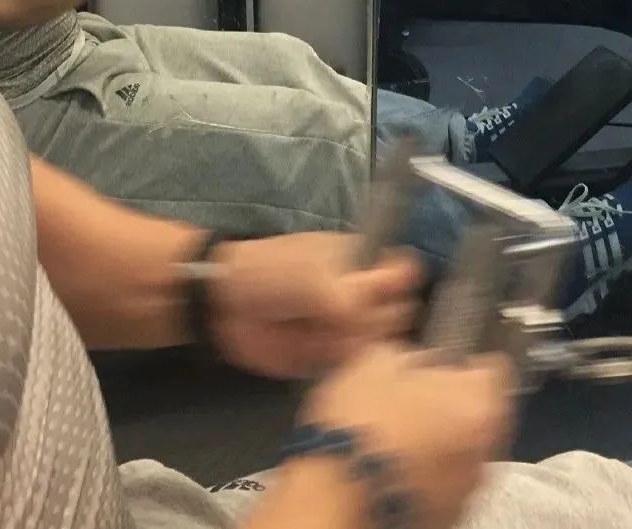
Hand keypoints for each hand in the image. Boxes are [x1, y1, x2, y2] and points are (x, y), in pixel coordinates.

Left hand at [209, 234, 419, 379]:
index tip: (380, 290)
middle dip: (381, 317)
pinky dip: (348, 366)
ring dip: (361, 343)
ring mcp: (349, 328)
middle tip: (350, 317)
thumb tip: (375, 319)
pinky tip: (326, 355)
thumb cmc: (272, 272)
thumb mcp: (312, 275)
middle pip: (401, 311)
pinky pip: (356, 368)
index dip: (400, 282)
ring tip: (328, 335)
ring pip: (383, 342)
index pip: (404, 270)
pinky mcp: (331, 358)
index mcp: (362, 263)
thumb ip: (349, 297)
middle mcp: (363, 296)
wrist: (226, 304)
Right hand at [304, 345, 513, 528]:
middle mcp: (485, 451)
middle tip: (415, 397)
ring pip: (462, 451)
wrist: (337, 496)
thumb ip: (408, 354)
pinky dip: (428, 472)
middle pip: (480, 413)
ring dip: (440, 441)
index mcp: (477, 405)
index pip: (496, 367)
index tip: (449, 360)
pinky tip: (394, 466)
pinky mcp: (447, 517)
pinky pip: (444, 481)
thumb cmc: (361, 425)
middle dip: (453, 404)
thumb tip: (413, 361)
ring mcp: (468, 490)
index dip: (469, 360)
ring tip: (398, 436)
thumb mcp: (374, 362)